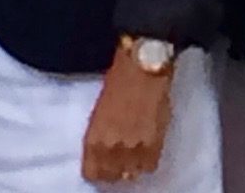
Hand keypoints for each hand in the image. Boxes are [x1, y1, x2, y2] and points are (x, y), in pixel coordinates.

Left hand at [81, 52, 173, 183]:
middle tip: (122, 160)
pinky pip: (149, 166)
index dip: (99, 172)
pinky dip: (149, 161)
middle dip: (116, 171)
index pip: (92, 174)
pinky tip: (148, 149)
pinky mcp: (153, 143)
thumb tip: (106, 154)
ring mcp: (132, 148)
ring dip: (133, 167)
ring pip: (131, 174)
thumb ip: (100, 137)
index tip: (104, 166)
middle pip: (112, 176)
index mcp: (93, 140)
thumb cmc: (118, 84)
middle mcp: (110, 148)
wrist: (142, 67)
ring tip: (136, 155)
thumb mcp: (99, 113)